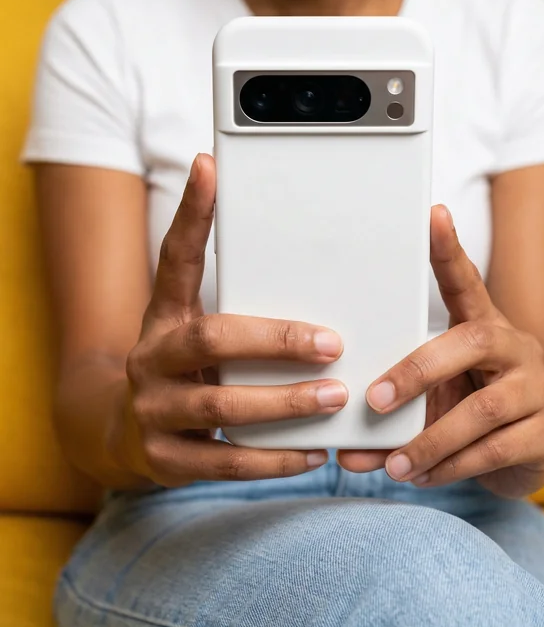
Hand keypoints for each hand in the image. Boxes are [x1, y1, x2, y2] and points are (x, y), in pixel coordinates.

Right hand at [115, 154, 346, 487]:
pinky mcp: (165, 460)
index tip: (211, 166)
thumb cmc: (183, 370)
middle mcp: (151, 358)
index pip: (175, 258)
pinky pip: (225, 461)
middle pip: (212, 339)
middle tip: (333, 343)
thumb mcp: (194, 327)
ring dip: (283, 403)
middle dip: (276, 339)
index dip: (192, 213)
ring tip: (334, 398)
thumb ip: (240, 305)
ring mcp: (153, 410)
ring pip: (220, 406)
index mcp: (164, 316)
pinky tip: (315, 453)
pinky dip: (274, 459)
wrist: (125, 434)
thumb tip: (302, 265)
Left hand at [339, 206, 543, 498]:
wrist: (534, 439)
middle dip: (416, 372)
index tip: (432, 214)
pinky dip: (452, 467)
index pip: (467, 281)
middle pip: (471, 341)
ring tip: (393, 464)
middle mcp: (514, 347)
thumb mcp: (438, 392)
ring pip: (483, 410)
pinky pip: (496, 451)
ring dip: (430, 440)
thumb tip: (342, 450)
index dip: (448, 249)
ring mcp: (536, 389)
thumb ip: (395, 412)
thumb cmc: (469, 402)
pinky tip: (422, 477)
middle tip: (373, 401)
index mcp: (483, 325)